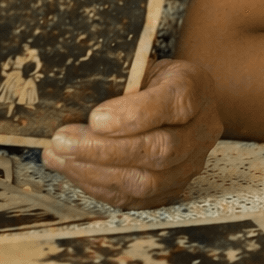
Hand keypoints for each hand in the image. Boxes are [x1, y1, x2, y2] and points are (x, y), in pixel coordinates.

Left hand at [42, 59, 222, 209]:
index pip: (176, 103)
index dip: (136, 114)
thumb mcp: (136, 64)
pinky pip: (136, 199)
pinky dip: (99, 186)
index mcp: (196, 87)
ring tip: (61, 157)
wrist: (167, 99)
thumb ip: (116, 80)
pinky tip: (73, 170)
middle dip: (106, 149)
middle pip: (162, 149)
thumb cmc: (146, 78)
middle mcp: (202, 129)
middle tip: (64, 141)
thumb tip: (69, 101)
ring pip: (148, 181)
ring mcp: (191, 164)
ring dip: (97, 172)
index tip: (95, 118)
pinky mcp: (172, 189)